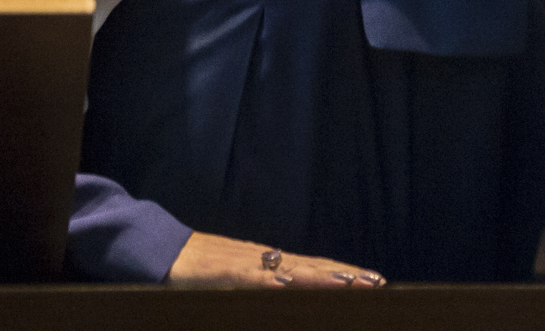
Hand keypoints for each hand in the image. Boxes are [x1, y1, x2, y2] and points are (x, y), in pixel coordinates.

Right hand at [167, 231, 385, 287]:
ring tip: (349, 281)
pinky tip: (287, 283)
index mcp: (272, 263)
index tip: (375, 281)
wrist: (166, 251)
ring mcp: (247, 263)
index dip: (345, 274)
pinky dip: (269, 280)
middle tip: (378, 281)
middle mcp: (267, 259)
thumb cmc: (203, 269)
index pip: (317, 268)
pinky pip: (249, 276)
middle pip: (314, 266)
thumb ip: (267, 285)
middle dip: (346, 275)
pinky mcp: (223, 271)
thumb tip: (291, 293)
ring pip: (290, 270)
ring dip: (320, 276)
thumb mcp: (241, 280)